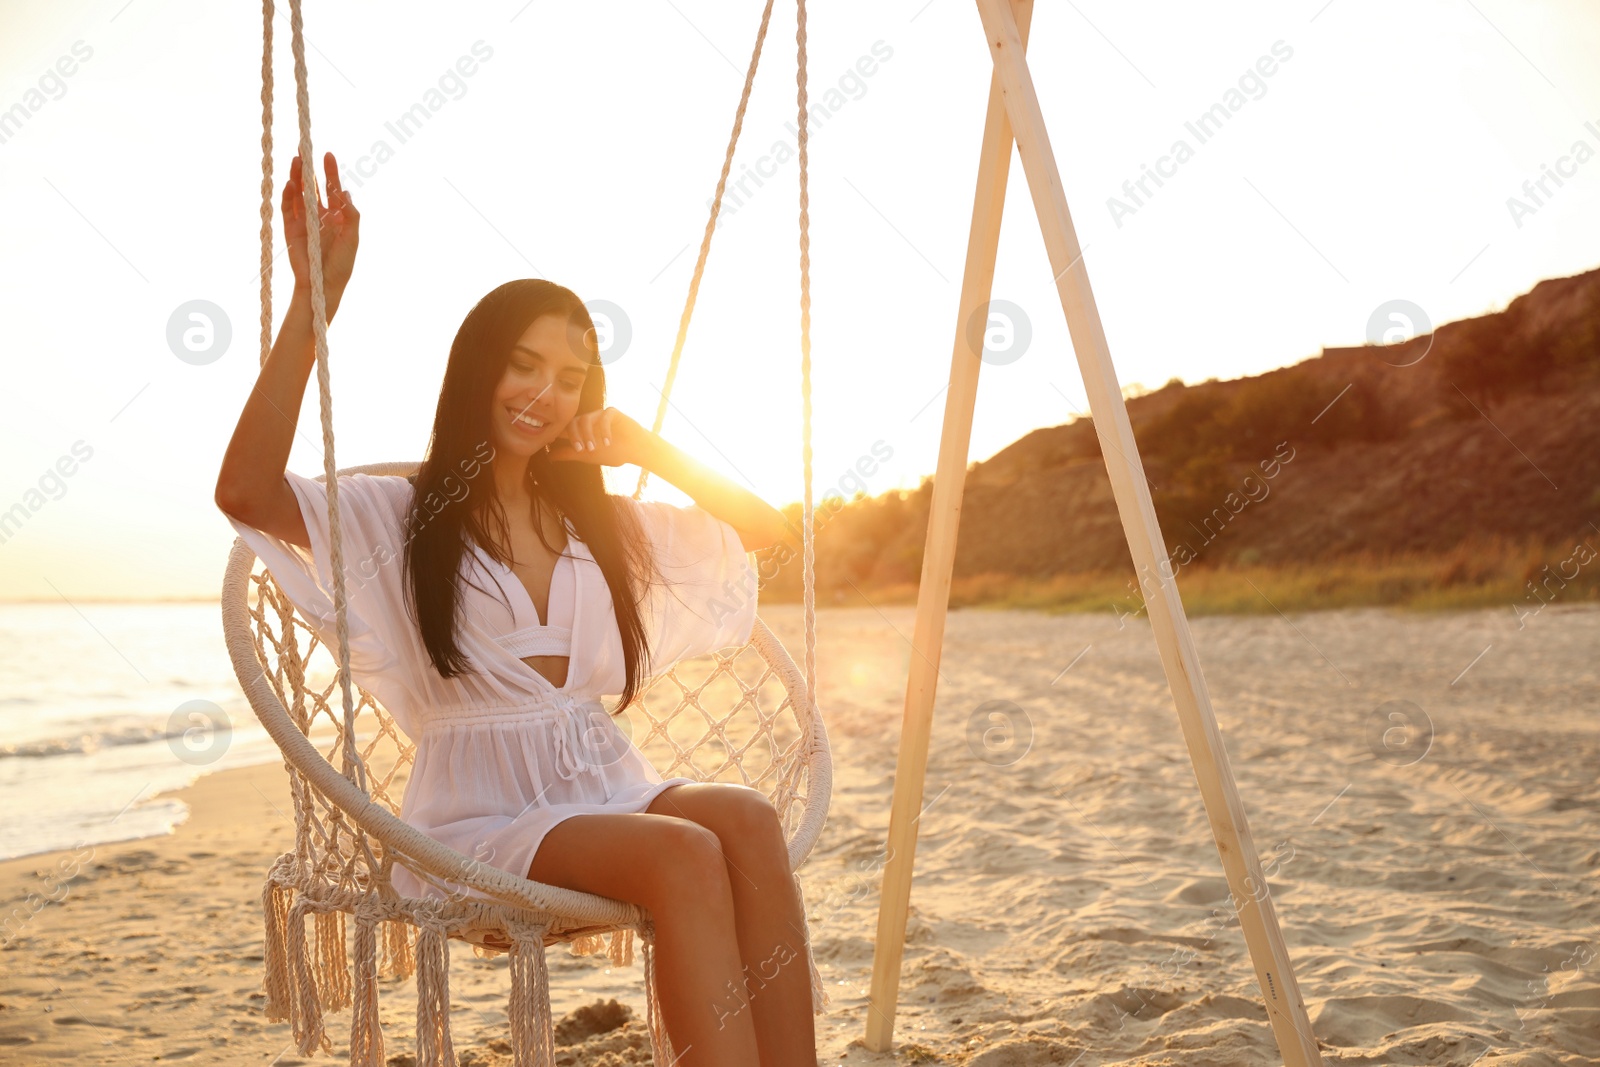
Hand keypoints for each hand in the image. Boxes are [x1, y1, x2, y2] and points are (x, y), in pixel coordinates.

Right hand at [283, 152, 358, 302]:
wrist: (323, 285)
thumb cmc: (341, 265)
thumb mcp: (352, 238)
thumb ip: (351, 215)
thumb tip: (346, 192)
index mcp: (336, 217)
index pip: (332, 190)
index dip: (330, 172)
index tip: (328, 154)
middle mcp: (319, 216)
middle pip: (312, 187)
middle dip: (309, 169)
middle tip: (305, 149)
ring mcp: (304, 221)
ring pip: (298, 194)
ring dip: (297, 177)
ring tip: (297, 160)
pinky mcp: (291, 229)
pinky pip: (288, 208)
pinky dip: (288, 195)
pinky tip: (291, 183)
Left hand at [546, 407, 648, 467]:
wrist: (636, 450)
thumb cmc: (613, 452)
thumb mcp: (587, 456)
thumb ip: (568, 454)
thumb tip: (549, 457)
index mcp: (580, 430)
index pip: (564, 428)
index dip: (557, 434)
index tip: (554, 442)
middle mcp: (588, 420)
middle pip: (572, 422)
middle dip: (574, 436)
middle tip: (581, 450)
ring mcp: (600, 415)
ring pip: (586, 419)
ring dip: (588, 435)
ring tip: (594, 449)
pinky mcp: (613, 413)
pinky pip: (604, 417)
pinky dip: (604, 431)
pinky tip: (608, 443)